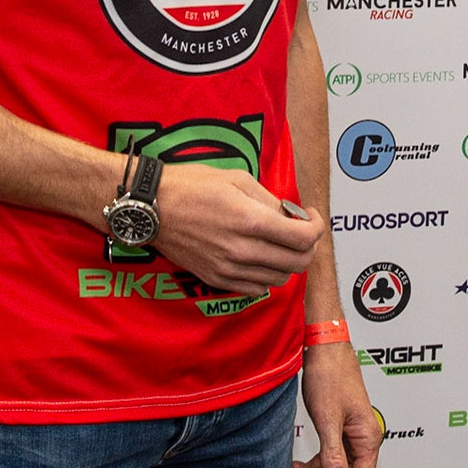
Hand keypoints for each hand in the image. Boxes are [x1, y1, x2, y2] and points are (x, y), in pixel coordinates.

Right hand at [149, 164, 322, 297]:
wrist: (151, 207)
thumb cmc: (191, 185)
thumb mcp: (238, 179)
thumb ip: (270, 200)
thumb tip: (290, 215)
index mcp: (251, 221)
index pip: (304, 238)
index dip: (316, 227)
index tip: (310, 217)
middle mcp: (242, 250)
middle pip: (298, 263)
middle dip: (308, 246)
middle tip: (301, 230)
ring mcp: (228, 269)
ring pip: (279, 278)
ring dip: (288, 261)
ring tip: (279, 242)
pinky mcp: (215, 278)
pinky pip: (256, 288)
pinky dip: (267, 276)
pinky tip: (260, 256)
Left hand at [292, 341, 380, 467]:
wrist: (325, 347)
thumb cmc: (330, 374)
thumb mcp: (328, 419)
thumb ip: (333, 455)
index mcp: (367, 436)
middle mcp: (364, 436)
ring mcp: (354, 431)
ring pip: (339, 466)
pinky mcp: (343, 425)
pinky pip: (333, 453)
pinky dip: (317, 461)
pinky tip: (301, 461)